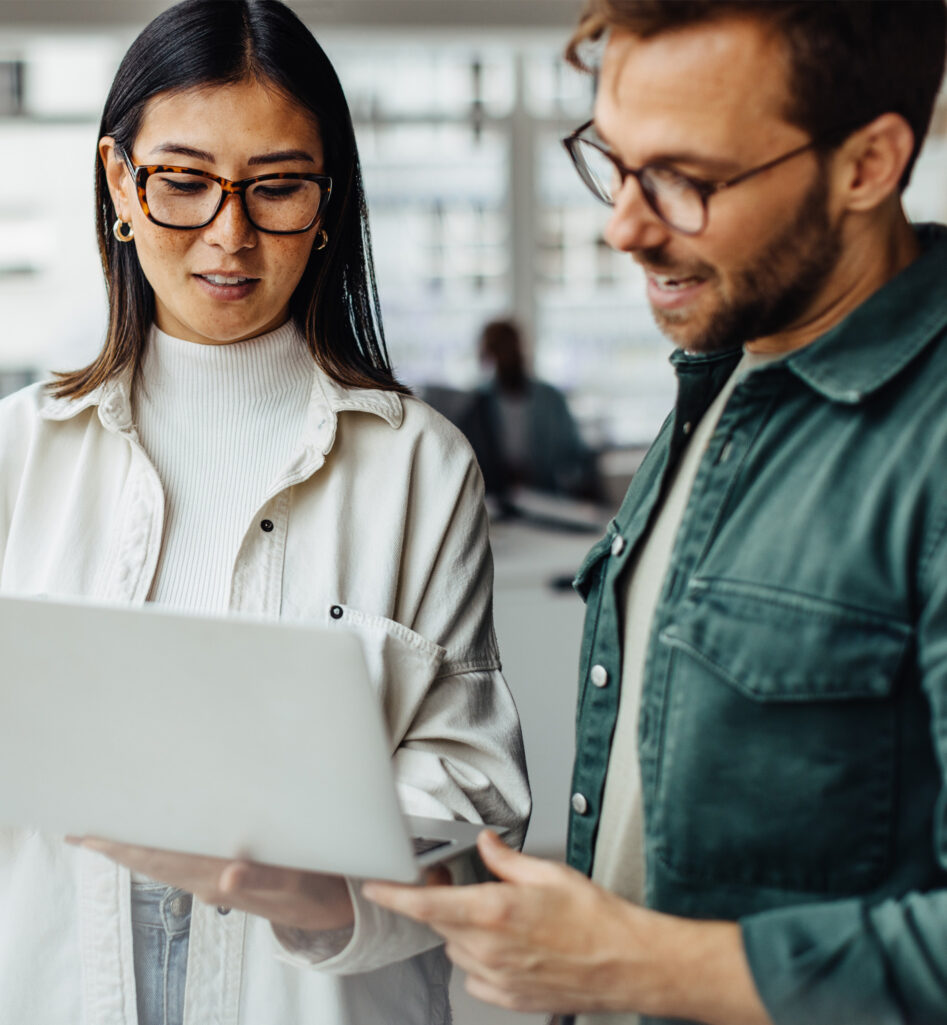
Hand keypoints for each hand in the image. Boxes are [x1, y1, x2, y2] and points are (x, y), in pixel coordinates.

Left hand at [68, 837, 353, 930]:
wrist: (330, 910)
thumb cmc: (313, 887)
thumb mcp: (295, 882)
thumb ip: (262, 877)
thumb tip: (228, 875)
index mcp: (215, 876)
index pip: (157, 858)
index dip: (121, 845)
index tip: (88, 831)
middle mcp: (206, 879)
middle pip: (149, 860)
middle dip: (114, 843)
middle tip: (79, 824)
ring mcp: (212, 879)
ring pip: (160, 861)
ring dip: (130, 846)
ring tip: (103, 828)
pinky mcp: (223, 876)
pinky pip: (179, 860)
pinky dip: (156, 848)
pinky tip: (151, 837)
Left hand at [363, 830, 770, 1024]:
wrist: (627, 962)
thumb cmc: (596, 918)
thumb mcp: (549, 872)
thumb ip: (506, 860)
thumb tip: (487, 845)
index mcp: (495, 911)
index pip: (427, 904)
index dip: (394, 894)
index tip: (375, 886)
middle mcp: (489, 948)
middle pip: (439, 922)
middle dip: (442, 901)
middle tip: (461, 883)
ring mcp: (498, 977)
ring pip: (455, 948)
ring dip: (463, 929)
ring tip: (499, 916)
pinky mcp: (509, 997)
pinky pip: (474, 975)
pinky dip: (480, 957)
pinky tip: (507, 945)